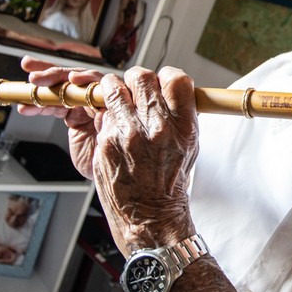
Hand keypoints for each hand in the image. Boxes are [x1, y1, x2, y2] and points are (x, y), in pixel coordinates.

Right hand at [19, 55, 103, 178]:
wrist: (111, 172)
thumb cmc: (119, 157)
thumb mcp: (113, 141)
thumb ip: (107, 124)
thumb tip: (100, 111)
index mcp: (112, 101)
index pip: (97, 84)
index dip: (84, 78)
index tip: (72, 79)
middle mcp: (98, 99)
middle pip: (75, 81)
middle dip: (55, 76)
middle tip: (36, 77)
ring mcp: (84, 106)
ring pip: (61, 91)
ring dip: (41, 88)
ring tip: (26, 87)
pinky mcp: (72, 115)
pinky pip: (54, 106)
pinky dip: (39, 107)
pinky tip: (25, 107)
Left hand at [93, 66, 199, 253]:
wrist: (150, 215)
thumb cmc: (170, 183)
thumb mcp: (189, 146)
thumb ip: (180, 115)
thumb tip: (166, 91)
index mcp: (183, 126)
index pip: (176, 80)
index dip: (166, 76)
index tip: (161, 82)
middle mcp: (157, 127)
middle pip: (142, 77)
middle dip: (136, 80)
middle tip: (134, 88)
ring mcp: (129, 133)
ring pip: (114, 87)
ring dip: (113, 89)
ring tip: (116, 98)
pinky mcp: (105, 142)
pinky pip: (102, 114)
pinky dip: (105, 117)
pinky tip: (112, 129)